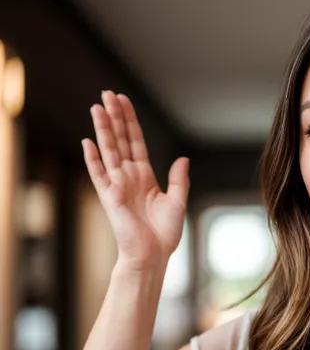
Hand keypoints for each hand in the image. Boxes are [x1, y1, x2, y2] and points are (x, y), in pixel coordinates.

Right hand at [82, 91, 189, 272]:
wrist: (152, 255)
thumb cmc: (164, 233)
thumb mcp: (177, 201)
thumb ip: (179, 179)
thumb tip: (183, 158)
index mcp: (145, 176)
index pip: (136, 141)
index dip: (130, 121)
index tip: (124, 102)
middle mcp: (129, 176)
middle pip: (120, 139)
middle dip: (114, 116)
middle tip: (107, 94)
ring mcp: (117, 184)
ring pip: (109, 150)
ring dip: (102, 129)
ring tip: (97, 107)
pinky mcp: (109, 196)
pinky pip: (99, 173)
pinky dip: (93, 158)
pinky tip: (87, 141)